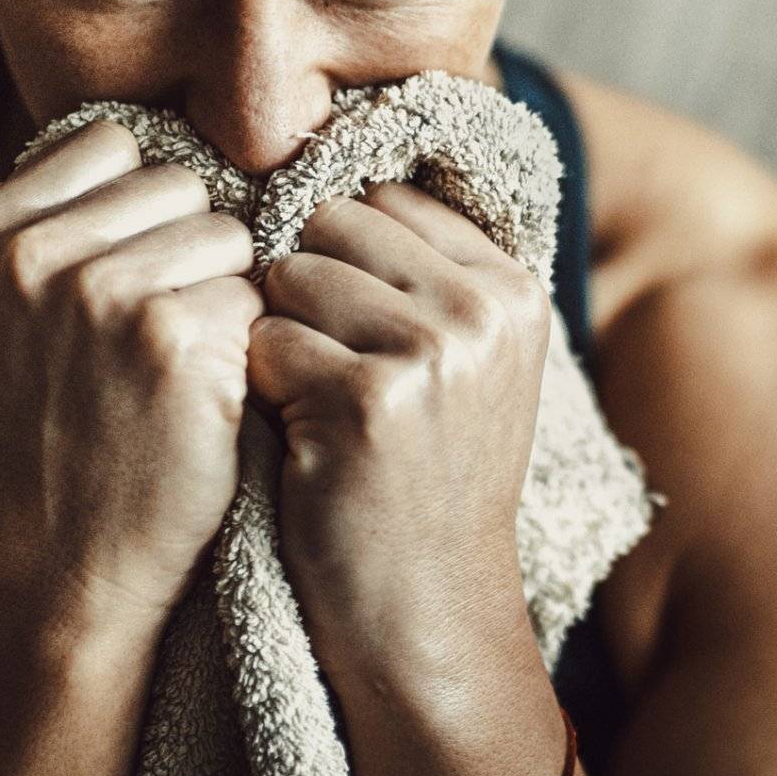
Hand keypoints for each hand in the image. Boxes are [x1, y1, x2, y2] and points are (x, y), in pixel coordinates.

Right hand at [0, 119, 262, 632]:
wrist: (58, 560)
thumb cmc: (29, 439)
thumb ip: (23, 231)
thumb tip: (102, 146)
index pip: (108, 142)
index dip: (141, 199)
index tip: (139, 260)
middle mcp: (29, 255)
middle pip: (175, 182)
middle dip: (189, 243)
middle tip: (166, 323)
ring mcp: (100, 291)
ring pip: (225, 231)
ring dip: (226, 288)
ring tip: (186, 357)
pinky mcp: (172, 336)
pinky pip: (253, 292)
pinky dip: (248, 339)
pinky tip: (210, 389)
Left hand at [245, 181, 555, 688]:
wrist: (428, 616)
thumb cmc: (420, 485)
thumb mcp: (461, 367)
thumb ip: (421, 273)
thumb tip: (327, 159)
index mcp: (514, 287)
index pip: (386, 197)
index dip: (340, 256)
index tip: (354, 333)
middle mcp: (486, 307)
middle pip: (331, 222)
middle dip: (302, 289)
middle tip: (327, 374)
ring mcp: (435, 350)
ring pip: (290, 276)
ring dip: (277, 340)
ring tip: (317, 410)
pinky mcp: (372, 399)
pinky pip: (265, 342)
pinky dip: (262, 391)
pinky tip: (303, 443)